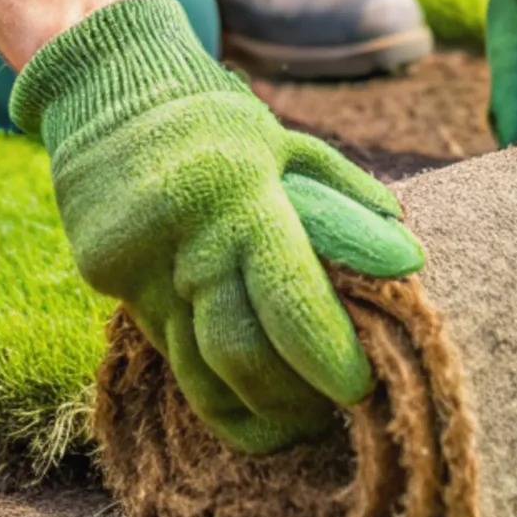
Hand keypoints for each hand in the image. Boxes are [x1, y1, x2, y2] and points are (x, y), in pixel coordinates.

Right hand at [12, 0, 423, 451]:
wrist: (109, 93)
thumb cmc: (216, 124)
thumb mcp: (284, 145)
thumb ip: (344, 202)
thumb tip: (409, 259)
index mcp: (238, 189)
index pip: (286, 292)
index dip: (325, 352)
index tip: (360, 388)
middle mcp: (182, 230)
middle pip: (238, 347)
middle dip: (291, 397)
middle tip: (333, 413)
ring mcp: (136, 260)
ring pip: (196, 367)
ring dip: (252, 406)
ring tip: (296, 423)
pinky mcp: (107, 282)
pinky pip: (167, 353)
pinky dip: (210, 388)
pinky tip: (245, 408)